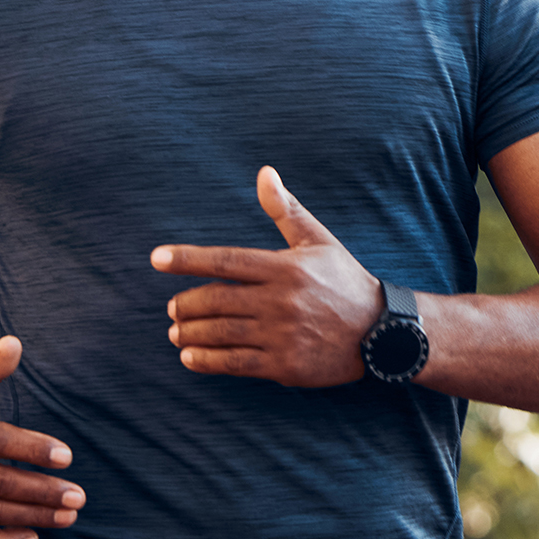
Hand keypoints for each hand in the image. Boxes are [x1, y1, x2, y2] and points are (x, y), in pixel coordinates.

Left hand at [150, 167, 382, 386]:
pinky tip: (189, 357)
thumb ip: (285, 209)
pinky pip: (236, 363)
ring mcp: (282, 334)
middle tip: (171, 306)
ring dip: (190, 333)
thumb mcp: (317, 240)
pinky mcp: (286, 365)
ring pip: (222, 333)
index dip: (187, 259)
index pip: (225, 260)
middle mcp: (279, 300)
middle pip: (217, 300)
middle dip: (186, 303)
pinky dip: (207, 361)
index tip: (156, 258)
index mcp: (283, 266)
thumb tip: (265, 173)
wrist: (381, 331)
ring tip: (174, 332)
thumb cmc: (343, 279)